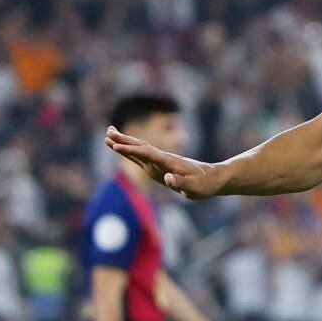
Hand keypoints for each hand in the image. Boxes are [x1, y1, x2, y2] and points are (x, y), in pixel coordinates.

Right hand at [105, 128, 226, 199]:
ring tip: (108, 134)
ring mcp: (161, 161)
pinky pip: (143, 156)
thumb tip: (167, 178)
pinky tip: (122, 148)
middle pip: (141, 147)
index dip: (131, 150)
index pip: (148, 154)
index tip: (115, 145)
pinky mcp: (160, 166)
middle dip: (124, 141)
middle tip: (107, 132)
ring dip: (125, 142)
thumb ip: (181, 183)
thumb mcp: (195, 188)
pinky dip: (131, 151)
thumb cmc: (205, 185)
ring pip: (140, 149)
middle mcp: (164, 159)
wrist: (214, 178)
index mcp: (170, 163)